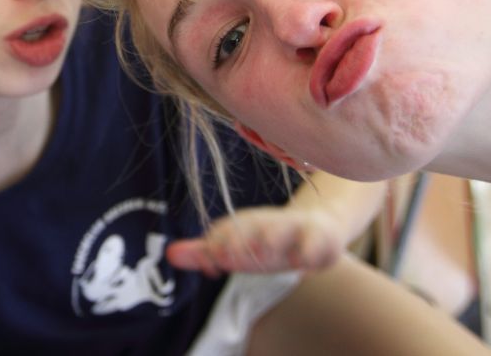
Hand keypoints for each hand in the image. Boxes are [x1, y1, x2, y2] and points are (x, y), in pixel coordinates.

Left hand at [166, 205, 346, 276]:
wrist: (319, 225)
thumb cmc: (270, 240)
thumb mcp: (238, 246)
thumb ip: (205, 252)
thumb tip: (170, 255)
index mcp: (245, 223)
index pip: (224, 231)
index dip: (214, 247)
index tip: (210, 267)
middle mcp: (267, 222)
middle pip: (251, 227)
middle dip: (239, 241)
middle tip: (228, 260)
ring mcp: (294, 229)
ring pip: (284, 230)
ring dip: (272, 238)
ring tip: (262, 253)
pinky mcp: (321, 239)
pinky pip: (318, 244)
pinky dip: (311, 252)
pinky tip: (302, 265)